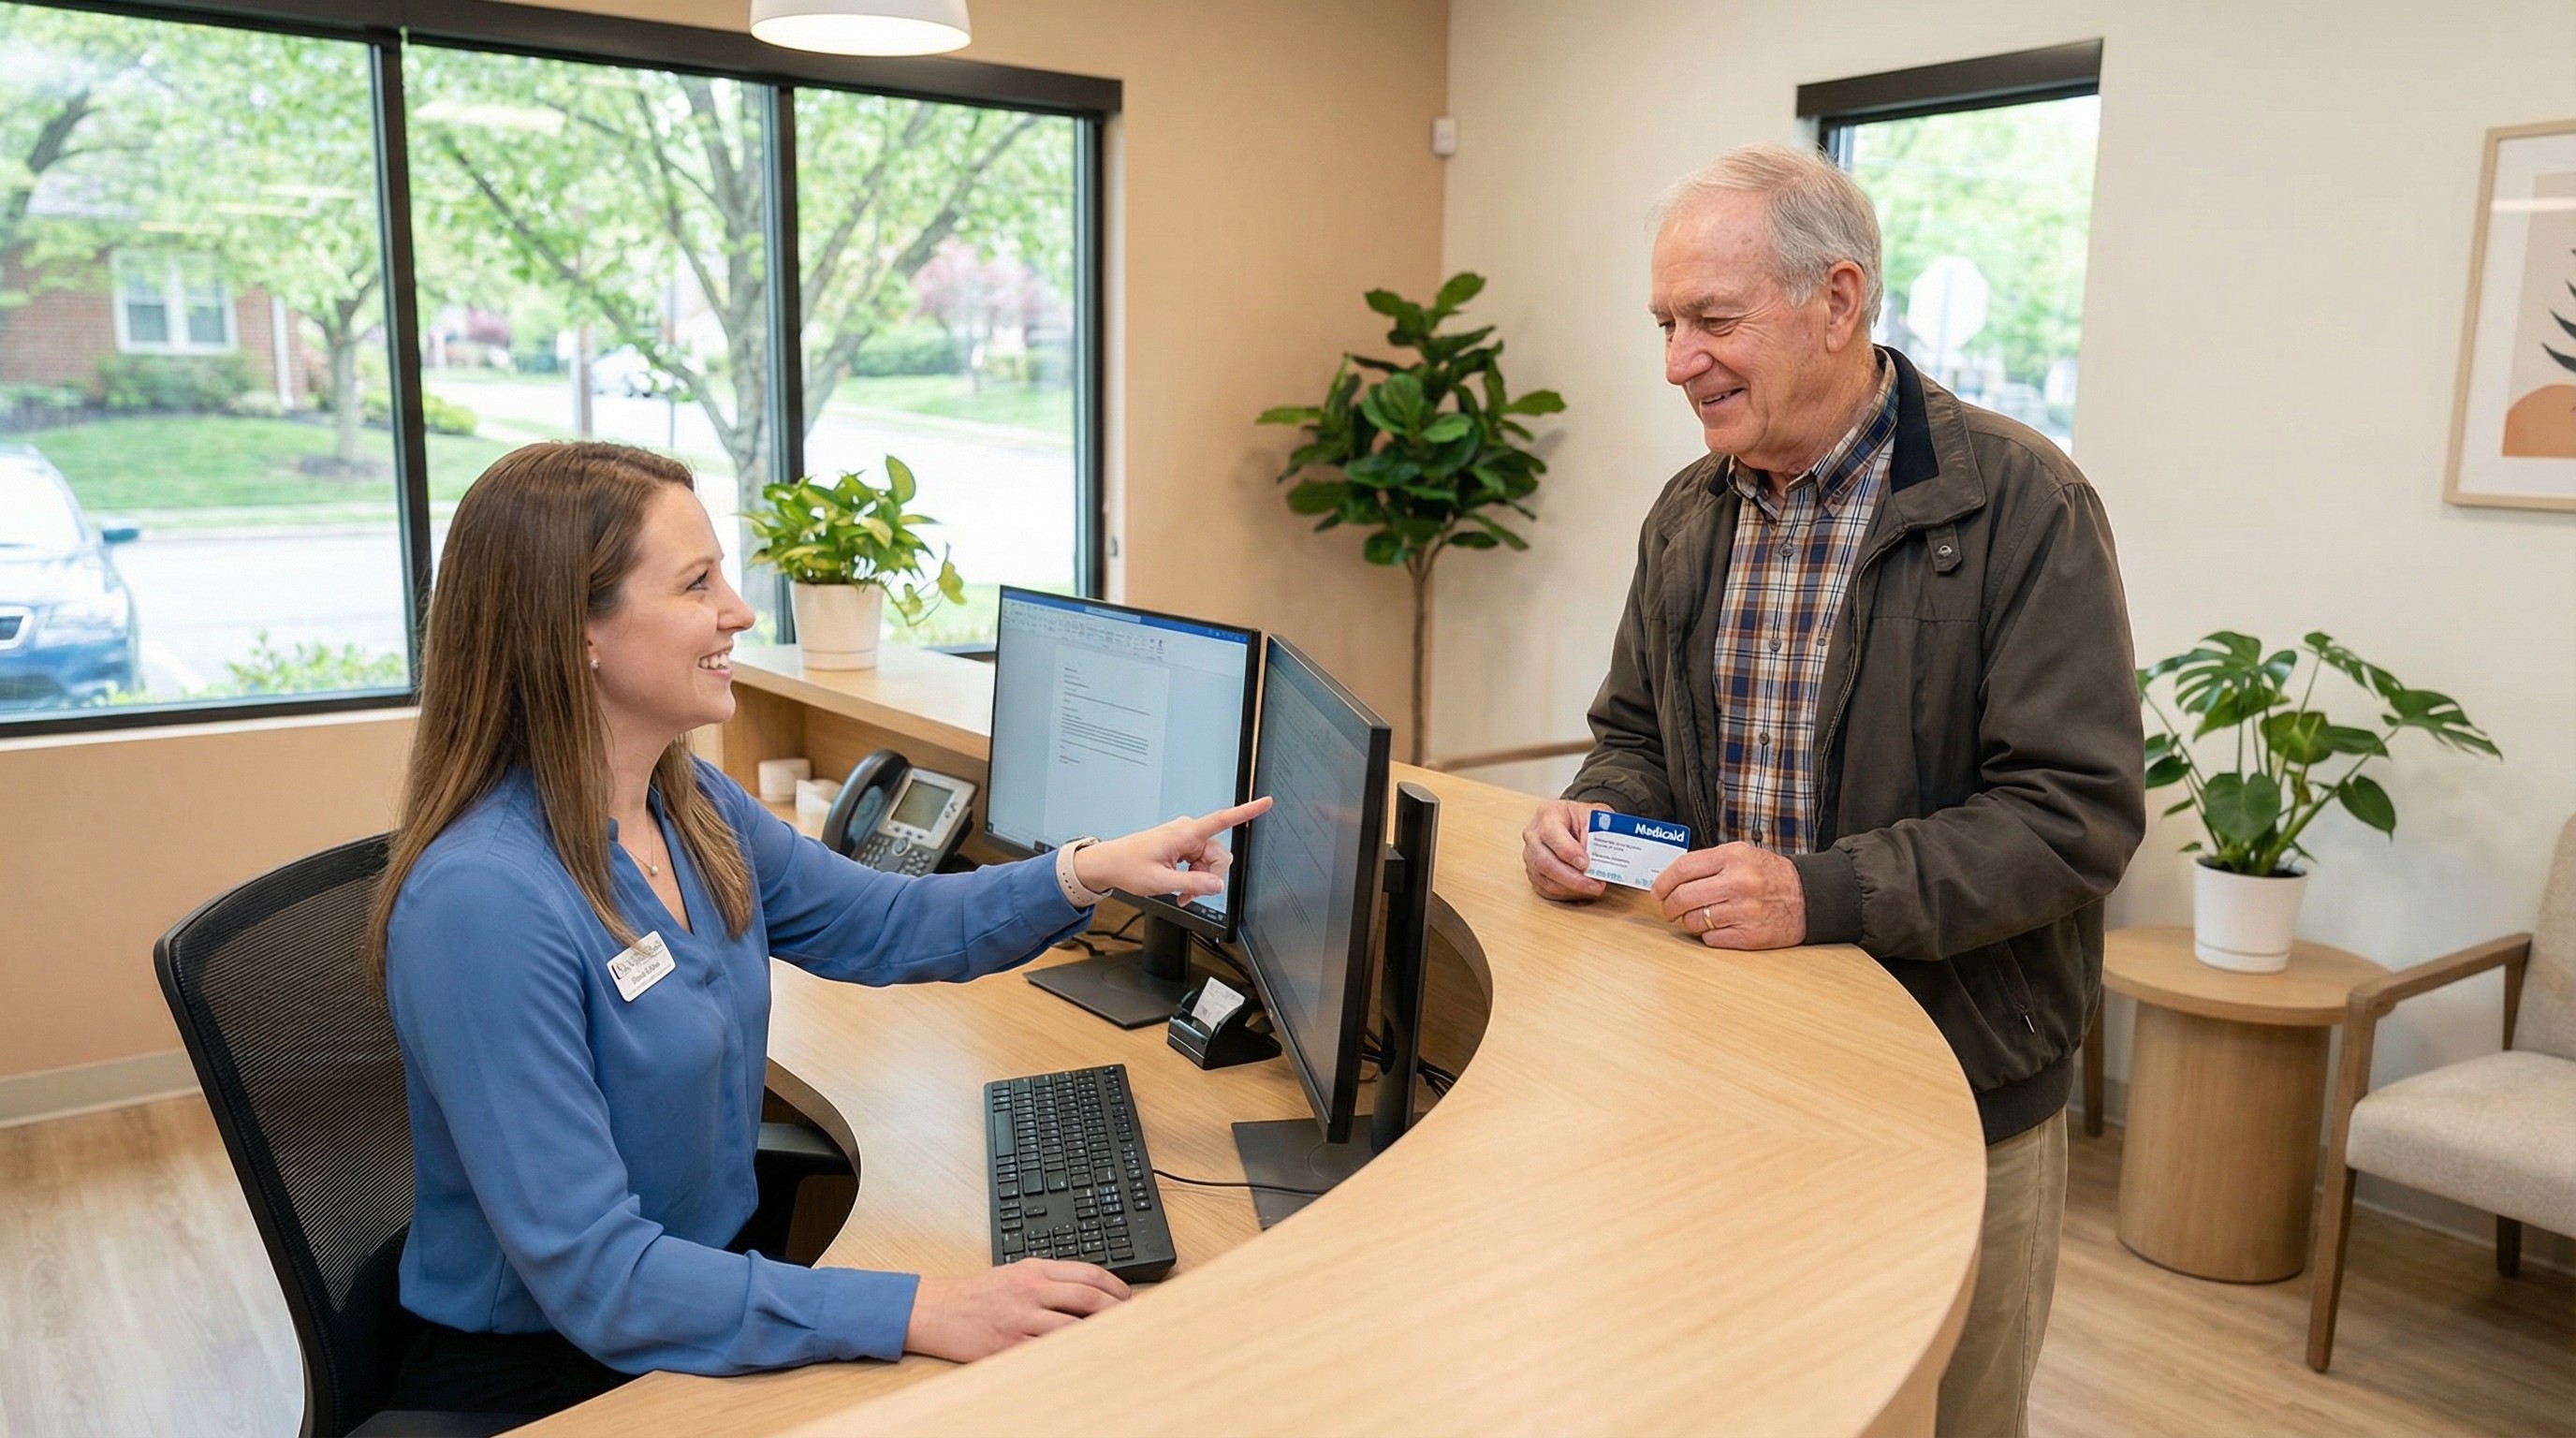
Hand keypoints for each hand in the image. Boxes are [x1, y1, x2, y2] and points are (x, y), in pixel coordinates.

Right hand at [904, 1259, 1131, 1361]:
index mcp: (1034, 1270)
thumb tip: (1089, 1291)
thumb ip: (1050, 1279)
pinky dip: (1069, 1355)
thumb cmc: (976, 1294)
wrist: (934, 1309)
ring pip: (1072, 1326)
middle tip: (1132, 1321)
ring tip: (1114, 1341)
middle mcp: (1030, 1291)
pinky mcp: (1008, 1345)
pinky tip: (1082, 1359)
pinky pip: (1047, 1352)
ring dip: (1097, 1334)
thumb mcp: (1015, 1274)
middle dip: (1116, 1310)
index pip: (1087, 1273)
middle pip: (1087, 1297)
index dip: (1115, 1286)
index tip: (1128, 1298)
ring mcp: (1020, 1319)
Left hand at [1073, 797, 1272, 900]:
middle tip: (1190, 893)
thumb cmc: (1128, 866)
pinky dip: (1194, 878)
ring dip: (1200, 881)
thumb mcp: (1161, 882)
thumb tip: (1218, 885)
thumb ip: (1192, 885)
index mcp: (1184, 833)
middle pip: (1219, 854)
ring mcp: (1185, 839)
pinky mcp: (1182, 847)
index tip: (1266, 802)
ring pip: (1210, 862)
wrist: (1109, 864)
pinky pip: (1200, 863)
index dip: (1247, 811)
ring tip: (1181, 892)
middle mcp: (1188, 832)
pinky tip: (1180, 888)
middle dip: (1210, 877)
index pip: (1222, 819)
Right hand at [1522, 799, 1610, 901]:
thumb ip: (1594, 836)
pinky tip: (1581, 890)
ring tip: (1593, 887)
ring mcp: (1530, 855)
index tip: (1586, 864)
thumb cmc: (1582, 818)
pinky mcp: (1533, 872)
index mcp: (1548, 814)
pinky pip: (1546, 889)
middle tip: (1595, 885)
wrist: (1574, 822)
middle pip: (1545, 862)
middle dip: (1572, 878)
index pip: (1552, 835)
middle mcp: (1533, 835)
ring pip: (1545, 879)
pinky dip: (1565, 893)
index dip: (1569, 852)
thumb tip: (1595, 863)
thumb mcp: (1594, 817)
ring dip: (1571, 888)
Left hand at [1650, 842, 1806, 948]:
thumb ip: (1709, 863)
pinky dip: (1708, 935)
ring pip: (1694, 921)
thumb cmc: (1771, 876)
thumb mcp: (1742, 855)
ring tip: (1697, 917)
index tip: (1658, 891)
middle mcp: (1738, 882)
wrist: (1809, 897)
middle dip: (1668, 906)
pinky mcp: (1750, 935)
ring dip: (1689, 922)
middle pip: (1682, 897)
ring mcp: (1744, 910)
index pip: (1683, 869)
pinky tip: (1717, 927)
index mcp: (1733, 858)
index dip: (1663, 882)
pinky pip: (1711, 939)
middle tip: (1668, 909)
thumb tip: (1672, 878)